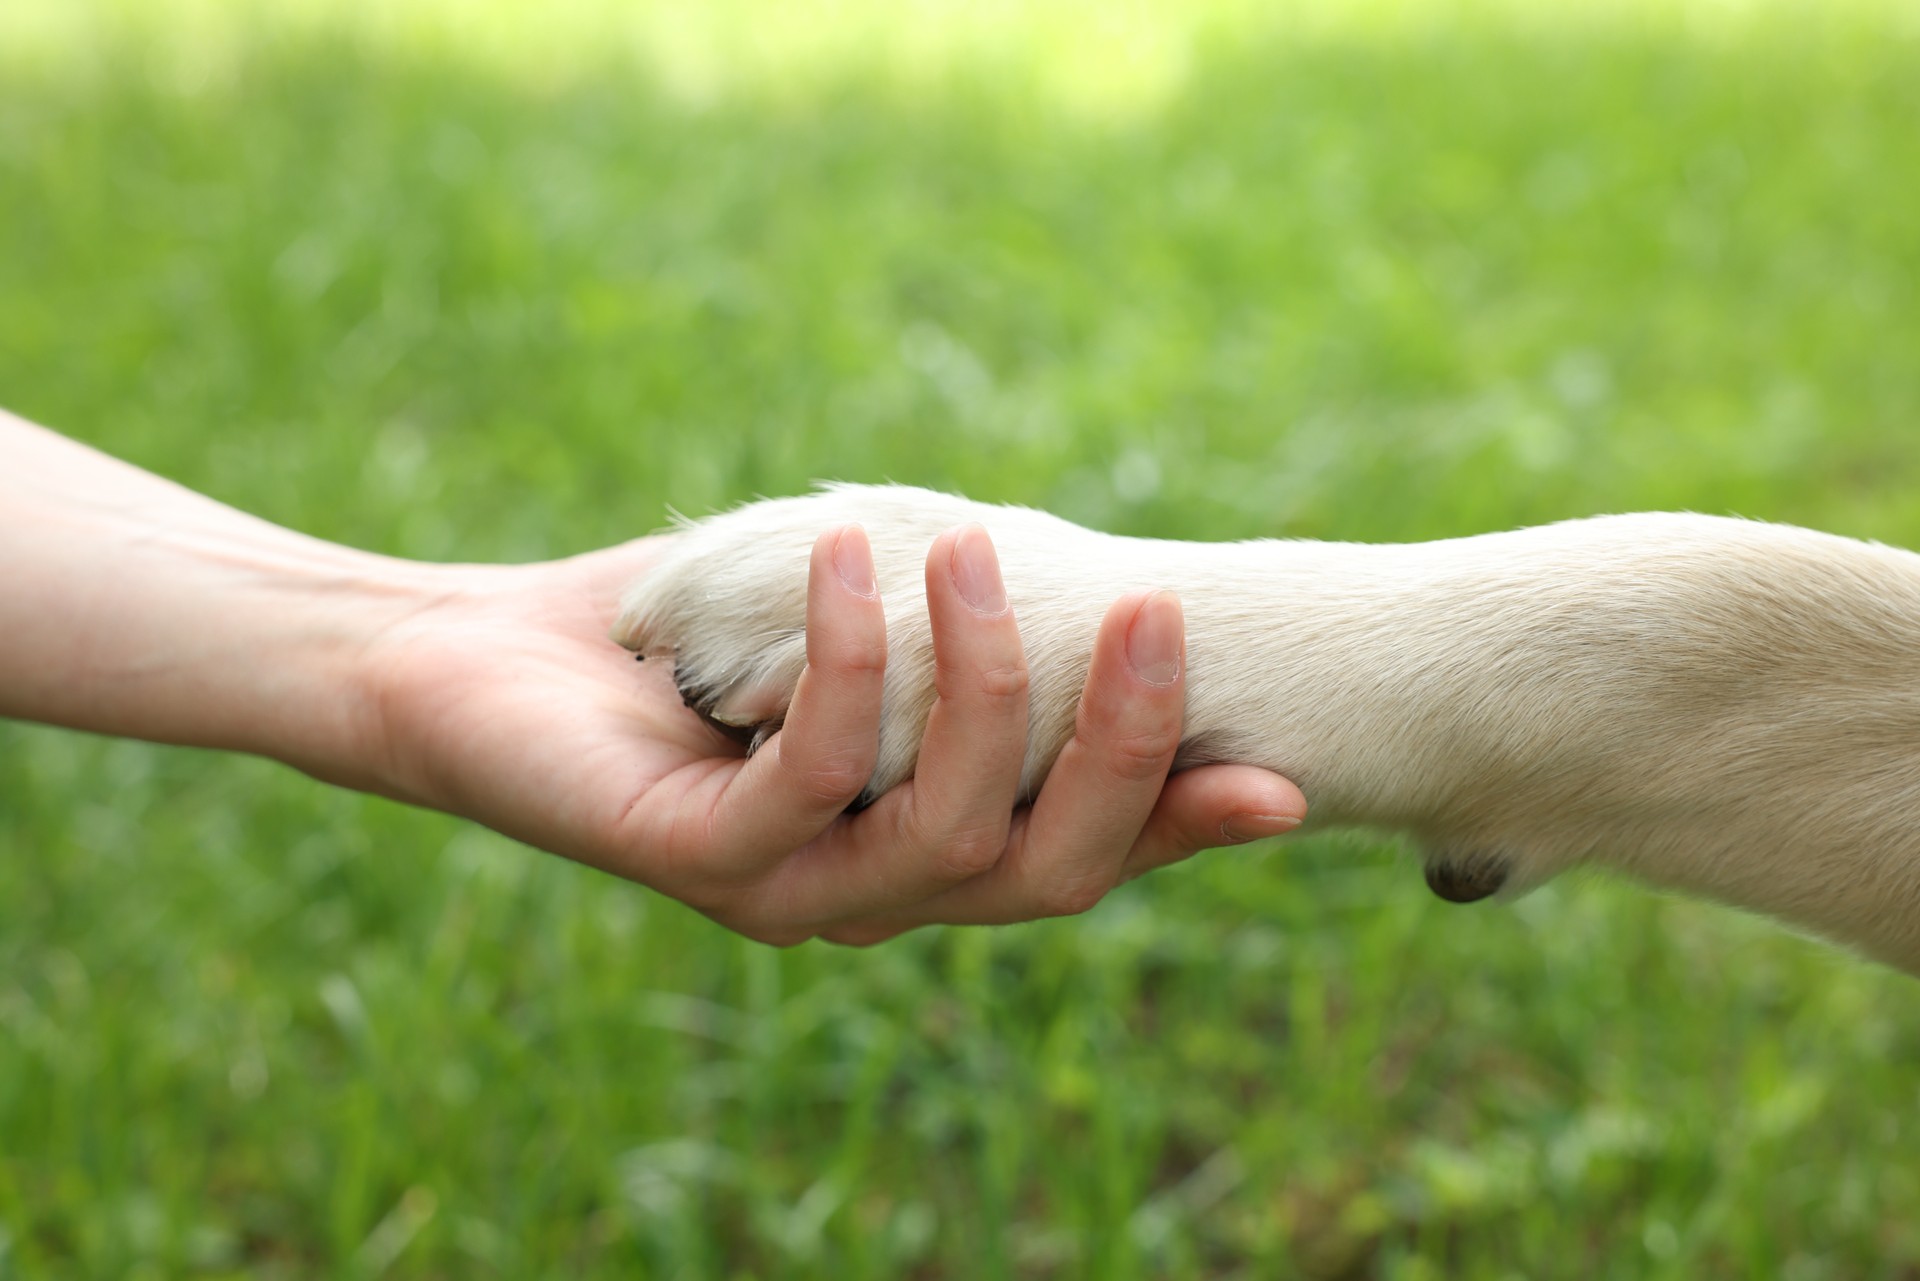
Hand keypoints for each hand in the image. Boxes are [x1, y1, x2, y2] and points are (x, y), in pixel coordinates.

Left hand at [363, 525, 1307, 944]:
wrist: (477, 665)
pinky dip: (851, 658)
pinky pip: (811, 776)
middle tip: (1161, 616)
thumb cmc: (679, 637)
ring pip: (944, 833)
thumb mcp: (844, 624)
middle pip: (1041, 872)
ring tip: (978, 550)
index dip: (1182, 828)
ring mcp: (786, 890)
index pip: (1081, 857)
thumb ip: (951, 633)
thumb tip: (1089, 576)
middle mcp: (870, 892)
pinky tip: (854, 553)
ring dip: (988, 684)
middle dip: (1121, 751)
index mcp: (922, 849)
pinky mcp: (694, 860)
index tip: (1281, 781)